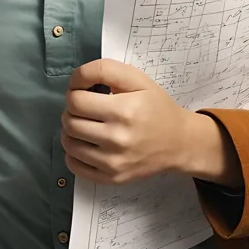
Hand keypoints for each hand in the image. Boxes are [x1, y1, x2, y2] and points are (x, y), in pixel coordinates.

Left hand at [61, 59, 192, 185]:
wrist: (179, 142)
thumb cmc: (156, 107)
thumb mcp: (136, 78)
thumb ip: (104, 70)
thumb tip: (75, 79)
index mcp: (124, 110)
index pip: (76, 100)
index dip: (74, 91)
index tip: (83, 91)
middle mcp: (118, 139)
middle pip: (69, 121)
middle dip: (72, 110)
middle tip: (85, 107)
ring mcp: (114, 162)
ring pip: (69, 143)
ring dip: (70, 130)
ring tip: (84, 123)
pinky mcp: (112, 178)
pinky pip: (74, 166)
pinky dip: (72, 153)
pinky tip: (85, 143)